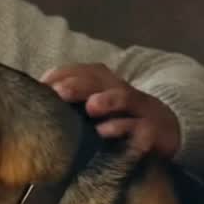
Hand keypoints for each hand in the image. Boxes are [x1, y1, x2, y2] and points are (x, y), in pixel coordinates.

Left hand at [40, 64, 180, 158]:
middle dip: (79, 84)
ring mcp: (139, 108)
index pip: (82, 71)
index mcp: (105, 83)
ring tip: (91, 106)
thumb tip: (36, 101)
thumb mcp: (96, 108)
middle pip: (100, 81)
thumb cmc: (120, 119)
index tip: (40, 84)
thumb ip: (72, 102)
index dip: (62, 75)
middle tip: (58, 92)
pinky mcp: (152, 129)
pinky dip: (124, 128)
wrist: (167, 131)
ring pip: (125, 96)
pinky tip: (107, 132)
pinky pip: (140, 127)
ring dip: (108, 100)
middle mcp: (121, 90)